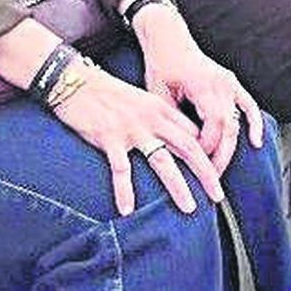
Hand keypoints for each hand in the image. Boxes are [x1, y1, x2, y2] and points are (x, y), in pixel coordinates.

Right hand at [49, 61, 223, 215]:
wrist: (73, 80)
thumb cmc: (104, 92)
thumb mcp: (138, 99)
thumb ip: (156, 117)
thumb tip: (173, 139)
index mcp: (160, 107)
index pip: (193, 132)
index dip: (207, 154)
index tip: (215, 174)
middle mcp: (150, 118)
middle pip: (187, 147)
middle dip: (206, 173)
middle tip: (218, 194)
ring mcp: (131, 128)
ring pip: (163, 161)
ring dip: (178, 186)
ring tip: (189, 207)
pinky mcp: (109, 137)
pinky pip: (121, 169)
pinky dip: (124, 191)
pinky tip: (126, 209)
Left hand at [133, 5, 263, 174]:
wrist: (168, 37)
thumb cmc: (160, 62)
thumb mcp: (157, 93)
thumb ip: (171, 120)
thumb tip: (174, 151)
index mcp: (203, 85)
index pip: (213, 125)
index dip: (206, 147)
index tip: (193, 162)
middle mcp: (221, 84)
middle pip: (229, 128)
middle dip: (221, 156)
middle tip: (211, 179)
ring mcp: (229, 83)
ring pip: (238, 121)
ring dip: (231, 147)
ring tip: (221, 169)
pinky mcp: (231, 83)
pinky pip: (249, 105)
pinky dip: (254, 123)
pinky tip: (256, 141)